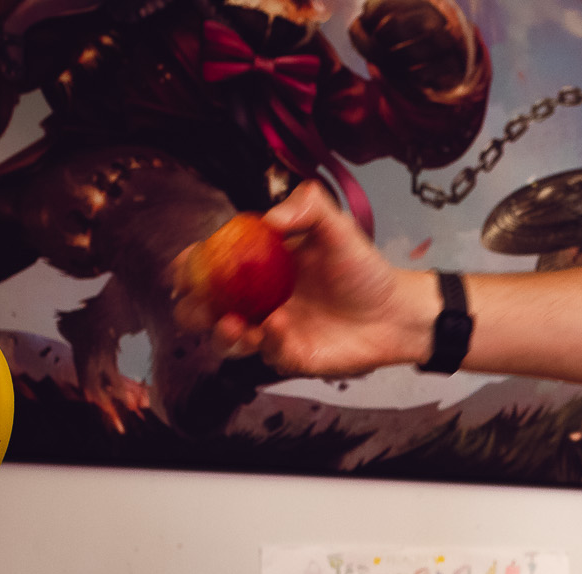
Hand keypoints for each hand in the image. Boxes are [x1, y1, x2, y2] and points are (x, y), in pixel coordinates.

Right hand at [170, 182, 429, 378]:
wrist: (395, 311)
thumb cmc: (362, 270)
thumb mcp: (336, 227)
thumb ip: (307, 207)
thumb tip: (269, 219)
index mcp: (256, 266)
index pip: (208, 267)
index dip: (189, 267)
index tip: (186, 266)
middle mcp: (256, 301)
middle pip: (203, 310)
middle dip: (192, 308)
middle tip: (199, 303)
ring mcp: (269, 331)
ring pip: (226, 341)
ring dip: (222, 334)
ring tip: (234, 324)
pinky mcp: (289, 357)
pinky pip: (267, 354)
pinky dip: (268, 341)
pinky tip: (278, 326)